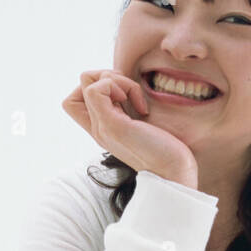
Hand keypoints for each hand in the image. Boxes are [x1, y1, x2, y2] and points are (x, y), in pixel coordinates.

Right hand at [62, 69, 198, 188]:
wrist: (174, 175)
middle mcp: (98, 128)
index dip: (100, 84)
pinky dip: (119, 86)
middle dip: (109, 76)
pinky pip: (96, 89)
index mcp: (104, 128)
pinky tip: (139, 107)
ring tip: (137, 100)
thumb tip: (129, 90)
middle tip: (131, 94)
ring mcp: (102, 127)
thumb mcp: (143, 126)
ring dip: (117, 80)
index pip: (76, 98)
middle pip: (82, 83)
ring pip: (87, 80)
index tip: (125, 96)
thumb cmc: (167, 152)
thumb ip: (131, 111)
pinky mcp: (112, 125)